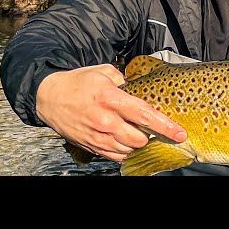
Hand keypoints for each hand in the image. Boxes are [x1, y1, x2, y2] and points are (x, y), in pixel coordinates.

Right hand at [36, 64, 186, 162]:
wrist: (49, 97)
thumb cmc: (79, 82)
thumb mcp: (104, 72)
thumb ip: (126, 80)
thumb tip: (141, 89)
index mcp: (111, 99)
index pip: (145, 116)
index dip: (165, 126)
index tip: (180, 133)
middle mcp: (106, 121)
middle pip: (140, 139)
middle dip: (152, 135)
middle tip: (154, 128)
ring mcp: (98, 137)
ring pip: (129, 150)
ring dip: (138, 144)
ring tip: (139, 133)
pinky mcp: (91, 146)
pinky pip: (116, 156)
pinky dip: (125, 151)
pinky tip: (126, 141)